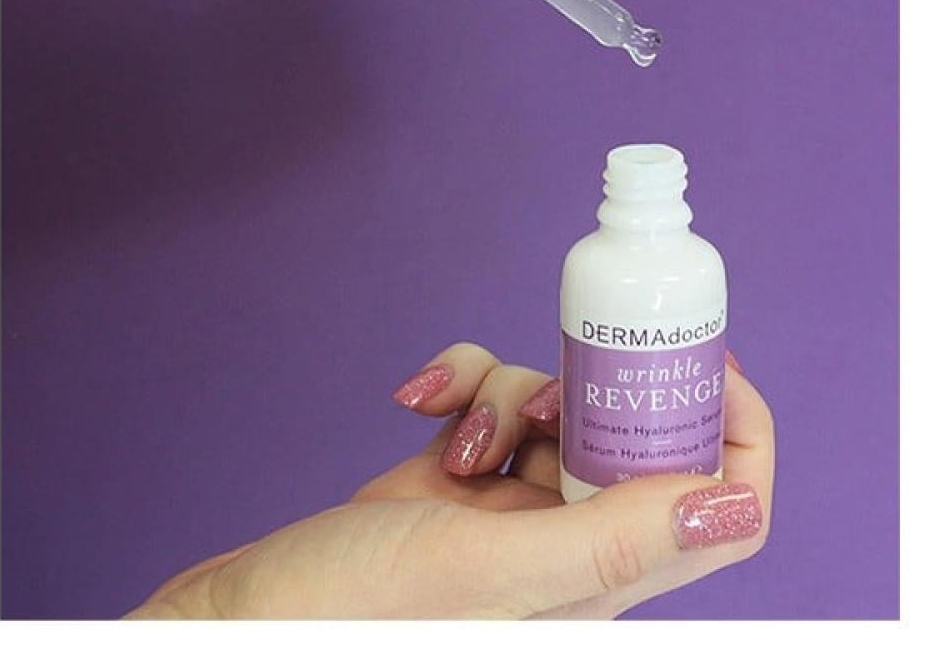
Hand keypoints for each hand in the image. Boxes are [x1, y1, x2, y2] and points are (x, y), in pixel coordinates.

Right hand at [127, 342, 773, 618]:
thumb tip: (736, 503)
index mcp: (603, 582)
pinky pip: (488, 396)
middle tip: (548, 391)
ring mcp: (510, 504)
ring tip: (456, 433)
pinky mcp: (456, 473)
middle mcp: (569, 542)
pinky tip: (418, 402)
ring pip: (553, 402)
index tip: (697, 359)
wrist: (245, 620)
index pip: (721, 506)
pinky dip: (460, 383)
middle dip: (593, 389)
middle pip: (633, 431)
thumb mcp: (487, 576)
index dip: (730, 426)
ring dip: (508, 390)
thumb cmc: (351, 621)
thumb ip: (610, 543)